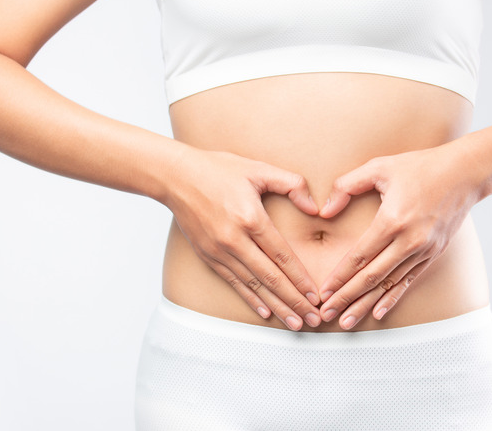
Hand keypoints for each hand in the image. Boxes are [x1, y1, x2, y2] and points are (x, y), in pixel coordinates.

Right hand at [165, 146, 322, 330]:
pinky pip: (234, 283)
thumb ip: (292, 184)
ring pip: (253, 286)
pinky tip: (266, 312)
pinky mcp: (208, 256)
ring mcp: (219, 251)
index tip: (316, 296)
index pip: (281, 256)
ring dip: (276, 307)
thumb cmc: (218, 169)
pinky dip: (251, 299)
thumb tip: (315, 208)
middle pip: (270, 278)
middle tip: (313, 319)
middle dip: (294, 301)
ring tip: (295, 323)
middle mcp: (234, 240)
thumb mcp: (258, 169)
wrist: (175, 177)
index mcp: (250, 218)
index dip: (300, 279)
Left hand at [316, 139, 485, 328]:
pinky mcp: (434, 254)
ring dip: (365, 305)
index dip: (339, 277)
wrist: (466, 172)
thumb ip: (347, 186)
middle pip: (371, 277)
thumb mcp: (379, 167)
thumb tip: (324, 211)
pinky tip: (378, 312)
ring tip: (345, 321)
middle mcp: (410, 240)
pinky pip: (408, 281)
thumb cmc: (420, 166)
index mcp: (393, 220)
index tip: (323, 292)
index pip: (359, 256)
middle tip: (325, 314)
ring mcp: (424, 250)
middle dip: (346, 298)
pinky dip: (392, 298)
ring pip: (389, 284)